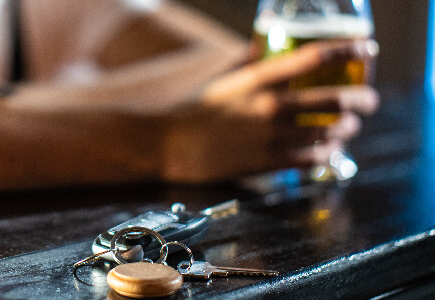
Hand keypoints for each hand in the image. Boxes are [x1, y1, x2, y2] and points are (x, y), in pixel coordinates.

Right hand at [161, 39, 379, 182]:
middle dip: (362, 99)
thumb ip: (252, 63)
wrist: (169, 142)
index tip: (366, 49)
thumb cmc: (193, 109)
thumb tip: (270, 48)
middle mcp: (270, 106)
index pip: (313, 56)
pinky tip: (328, 150)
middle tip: (369, 99)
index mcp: (258, 79)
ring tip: (348, 127)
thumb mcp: (225, 79)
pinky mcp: (267, 162)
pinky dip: (327, 154)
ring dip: (347, 128)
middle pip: (334, 99)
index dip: (347, 50)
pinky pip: (311, 158)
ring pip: (329, 131)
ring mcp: (270, 136)